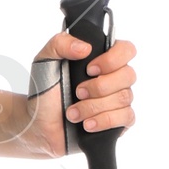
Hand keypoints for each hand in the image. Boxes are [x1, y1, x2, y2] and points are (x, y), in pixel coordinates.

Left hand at [27, 29, 136, 156]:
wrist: (39, 125)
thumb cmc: (45, 92)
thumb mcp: (44, 60)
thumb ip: (60, 44)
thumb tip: (85, 47)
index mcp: (100, 58)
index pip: (126, 50)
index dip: (112, 59)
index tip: (89, 69)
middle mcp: (113, 78)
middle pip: (128, 75)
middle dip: (99, 87)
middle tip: (77, 92)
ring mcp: (117, 100)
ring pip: (124, 98)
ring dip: (93, 106)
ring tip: (73, 113)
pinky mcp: (118, 121)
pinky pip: (126, 117)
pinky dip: (104, 121)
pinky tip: (87, 124)